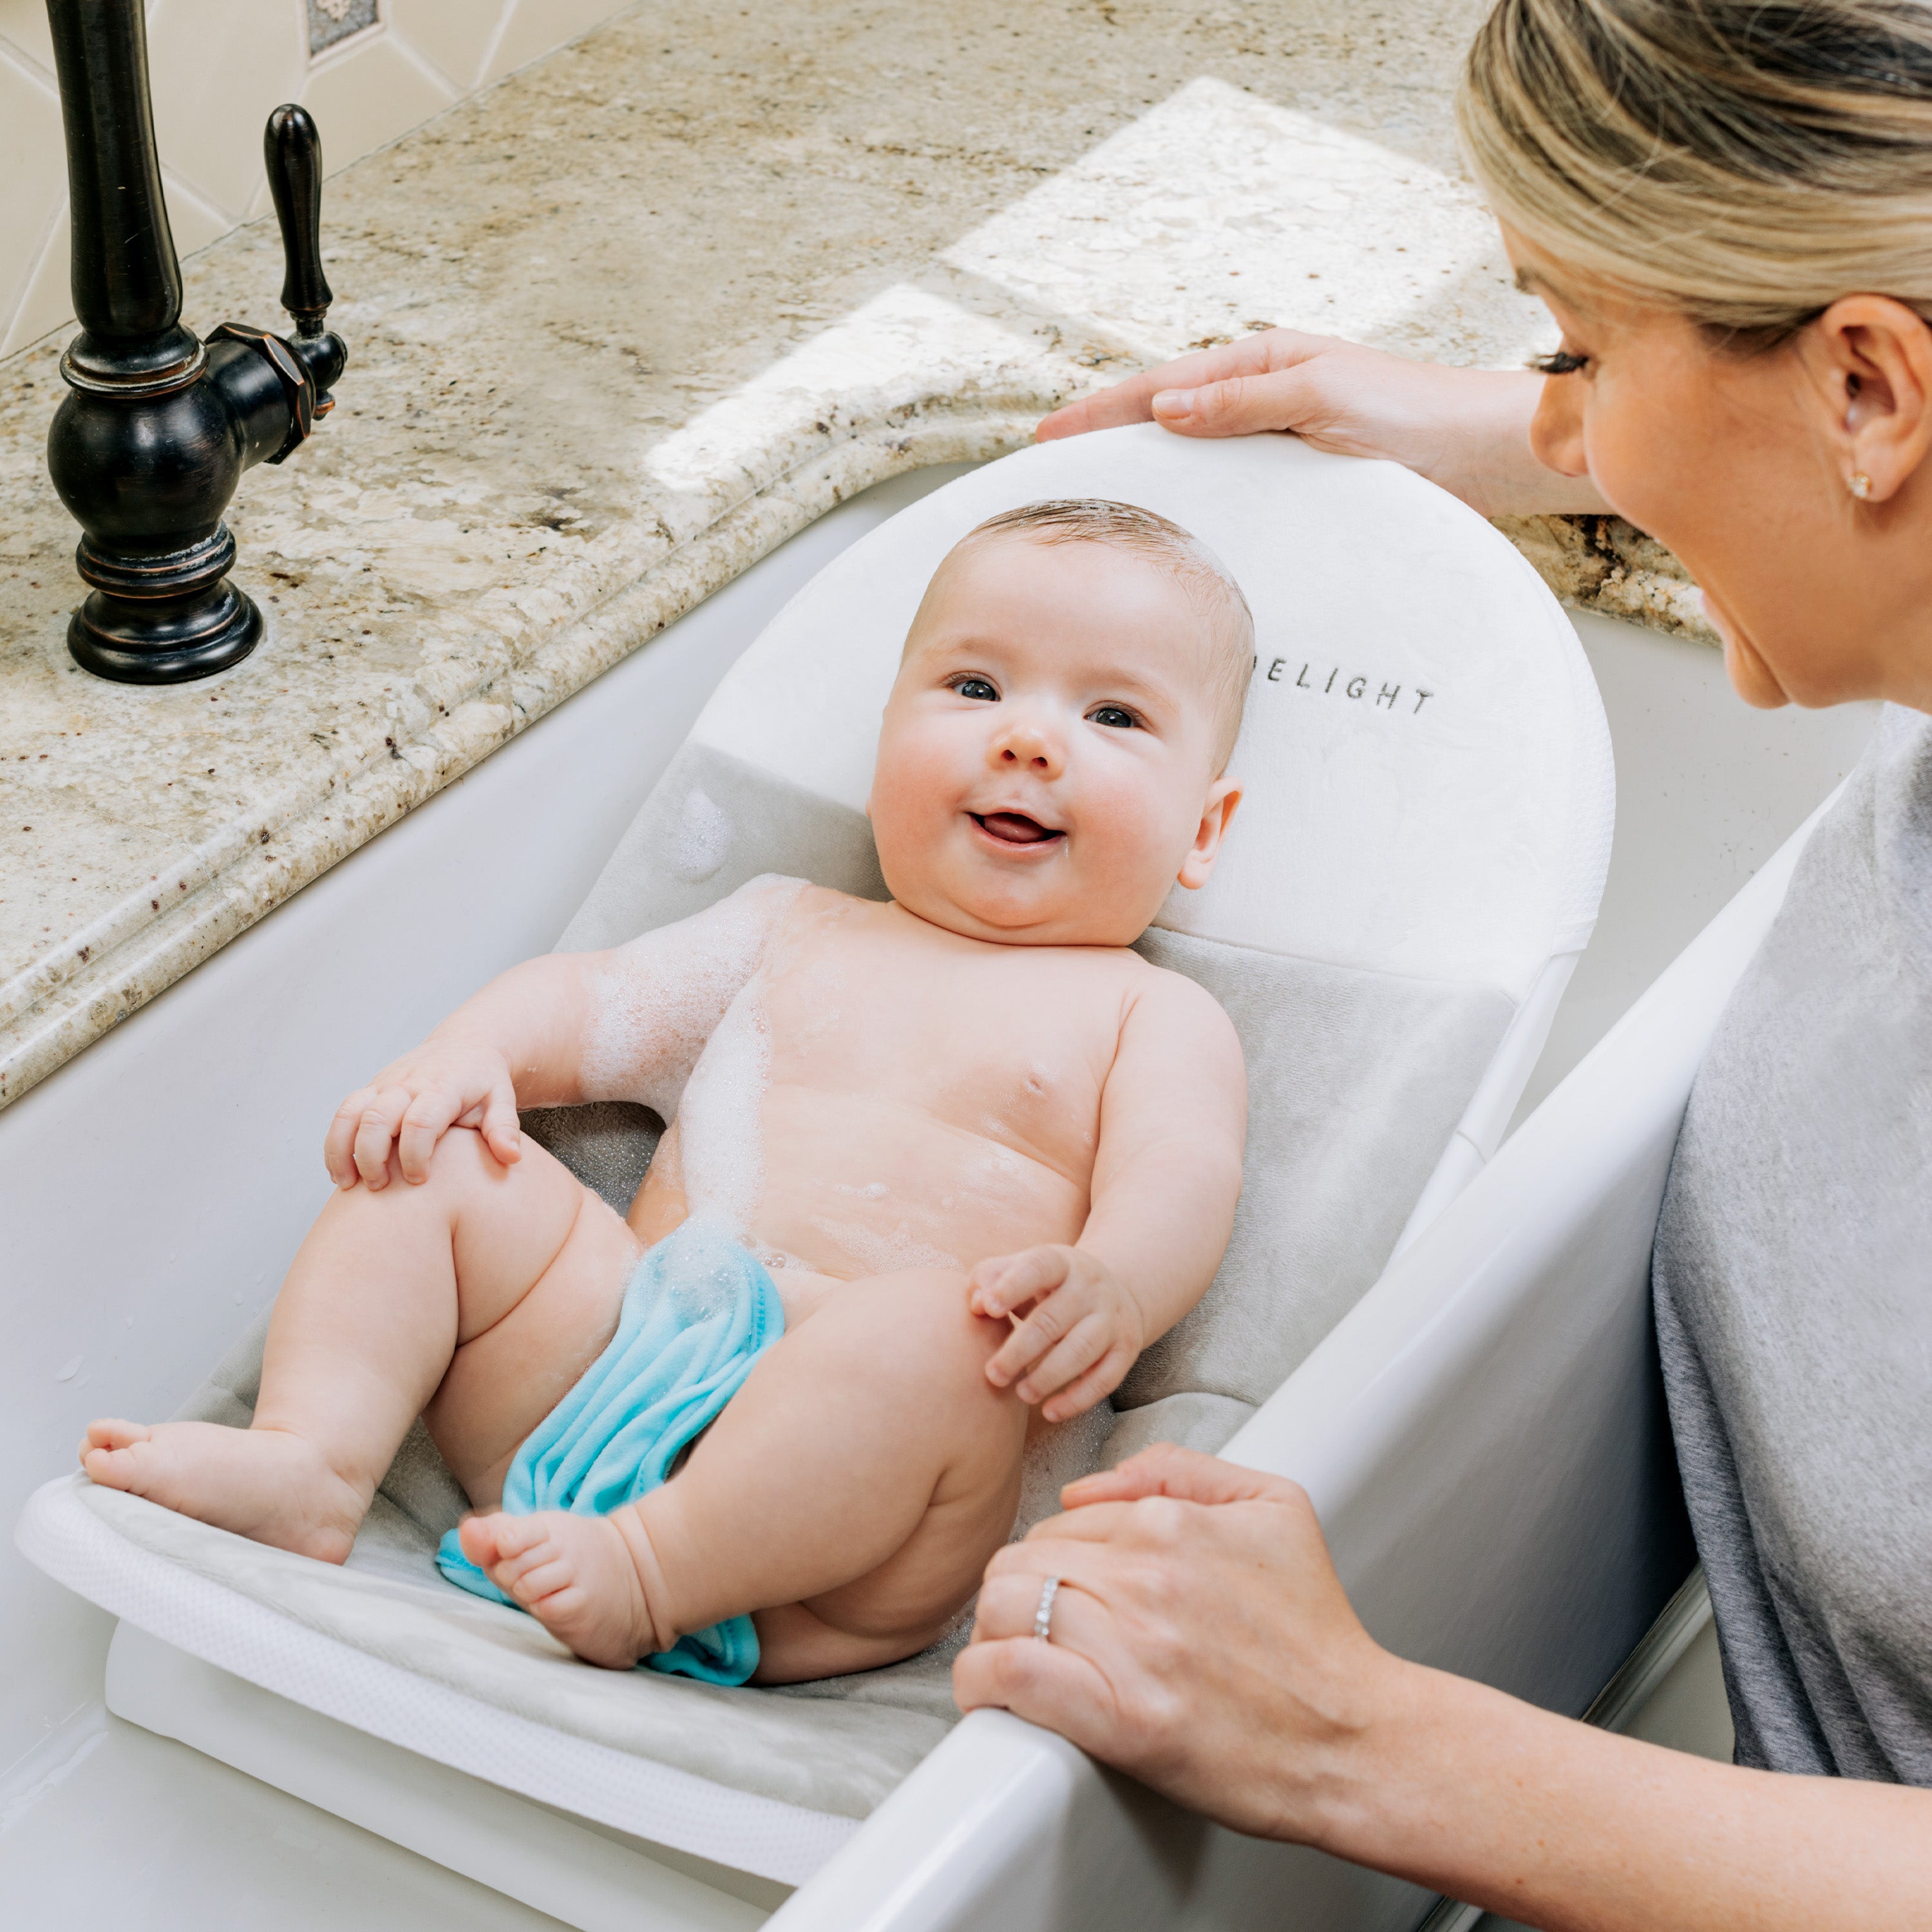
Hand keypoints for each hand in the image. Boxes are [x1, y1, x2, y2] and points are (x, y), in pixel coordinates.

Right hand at [324, 1035, 520, 1189]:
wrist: (466, 1046)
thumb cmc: (484, 1081)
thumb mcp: (502, 1099)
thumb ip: (504, 1128)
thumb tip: (510, 1158)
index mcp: (444, 1086)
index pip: (420, 1121)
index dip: (414, 1155)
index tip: (420, 1181)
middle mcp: (409, 1082)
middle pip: (377, 1118)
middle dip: (372, 1157)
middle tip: (381, 1187)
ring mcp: (386, 1084)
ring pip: (350, 1113)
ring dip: (343, 1150)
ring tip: (348, 1185)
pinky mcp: (371, 1089)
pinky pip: (343, 1113)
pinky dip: (336, 1143)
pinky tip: (341, 1172)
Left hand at [953, 1444, 1399, 1842]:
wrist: (1354, 1739)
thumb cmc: (1314, 1631)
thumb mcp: (1275, 1506)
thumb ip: (1181, 1468)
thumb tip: (1087, 1487)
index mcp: (1172, 1522)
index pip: (1062, 1521)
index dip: (1054, 1558)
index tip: (1066, 1592)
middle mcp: (1146, 1575)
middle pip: (1020, 1561)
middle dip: (1016, 1592)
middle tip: (1035, 1627)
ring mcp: (1132, 1646)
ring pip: (1003, 1608)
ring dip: (994, 1634)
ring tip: (1013, 1658)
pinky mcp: (1122, 1718)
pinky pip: (1009, 1675)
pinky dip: (982, 1681)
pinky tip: (993, 1692)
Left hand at [969, 1246, 1147, 1421]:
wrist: (1114, 1291)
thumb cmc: (1049, 1285)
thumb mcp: (1023, 1269)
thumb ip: (990, 1278)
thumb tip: (977, 1305)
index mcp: (1062, 1263)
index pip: (1039, 1267)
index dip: (1012, 1287)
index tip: (988, 1308)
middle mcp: (1091, 1288)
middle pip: (1053, 1320)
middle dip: (1019, 1351)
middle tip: (993, 1375)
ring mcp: (1112, 1319)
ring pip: (1081, 1350)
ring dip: (1048, 1376)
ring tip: (1021, 1394)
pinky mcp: (1125, 1349)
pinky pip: (1105, 1379)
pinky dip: (1077, 1399)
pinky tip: (1050, 1411)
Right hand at [1035, 328, 1604, 517]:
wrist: (1483, 457)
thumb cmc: (1414, 414)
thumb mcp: (1322, 395)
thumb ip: (1244, 402)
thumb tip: (1164, 408)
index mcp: (1261, 362)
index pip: (1158, 387)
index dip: (1100, 413)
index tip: (1049, 437)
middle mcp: (1263, 400)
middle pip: (1165, 422)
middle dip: (1108, 444)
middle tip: (1051, 475)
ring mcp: (1276, 444)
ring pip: (1193, 461)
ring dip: (1147, 479)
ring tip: (1094, 509)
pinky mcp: (1297, 485)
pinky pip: (1228, 494)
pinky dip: (1193, 507)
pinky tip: (1172, 535)